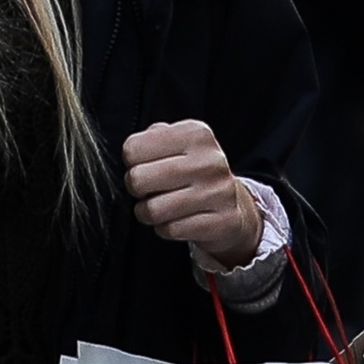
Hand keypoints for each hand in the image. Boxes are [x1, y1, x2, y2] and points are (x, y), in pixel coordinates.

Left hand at [122, 120, 261, 269]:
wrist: (232, 203)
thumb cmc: (196, 173)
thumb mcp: (179, 144)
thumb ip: (152, 138)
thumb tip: (131, 151)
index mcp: (195, 134)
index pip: (133, 148)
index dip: (131, 162)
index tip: (144, 166)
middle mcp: (209, 160)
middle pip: (138, 178)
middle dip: (135, 188)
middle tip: (146, 189)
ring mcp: (217, 192)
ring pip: (153, 209)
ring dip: (147, 213)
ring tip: (159, 207)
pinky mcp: (221, 222)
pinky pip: (171, 229)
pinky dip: (165, 228)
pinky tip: (176, 220)